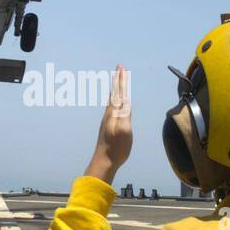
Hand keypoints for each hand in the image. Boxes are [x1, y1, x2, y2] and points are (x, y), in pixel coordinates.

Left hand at [84, 65, 132, 184]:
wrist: (103, 161)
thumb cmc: (116, 148)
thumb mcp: (124, 130)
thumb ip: (125, 114)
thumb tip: (126, 101)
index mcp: (114, 113)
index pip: (119, 92)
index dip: (121, 80)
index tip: (122, 67)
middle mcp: (109, 114)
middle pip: (115, 93)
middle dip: (118, 80)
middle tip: (119, 67)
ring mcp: (107, 120)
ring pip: (113, 99)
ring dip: (116, 89)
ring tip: (117, 81)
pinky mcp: (108, 126)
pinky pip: (112, 106)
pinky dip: (115, 99)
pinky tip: (115, 102)